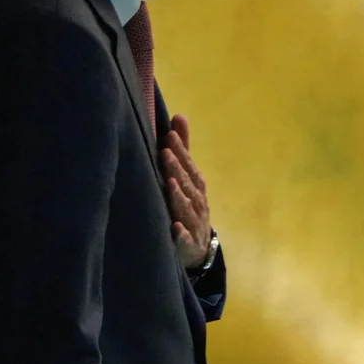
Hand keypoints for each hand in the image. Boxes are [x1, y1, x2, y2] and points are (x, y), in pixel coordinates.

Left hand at [161, 115, 211, 269]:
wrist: (198, 248)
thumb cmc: (189, 205)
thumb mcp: (187, 176)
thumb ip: (183, 148)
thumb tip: (179, 116)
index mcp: (196, 185)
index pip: (189, 165)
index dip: (181, 151)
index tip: (169, 136)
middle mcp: (197, 201)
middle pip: (188, 184)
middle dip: (177, 168)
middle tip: (165, 152)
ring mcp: (193, 223)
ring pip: (187, 208)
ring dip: (180, 196)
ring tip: (170, 184)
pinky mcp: (187, 243)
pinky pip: (185, 238)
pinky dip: (181, 233)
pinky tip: (174, 227)